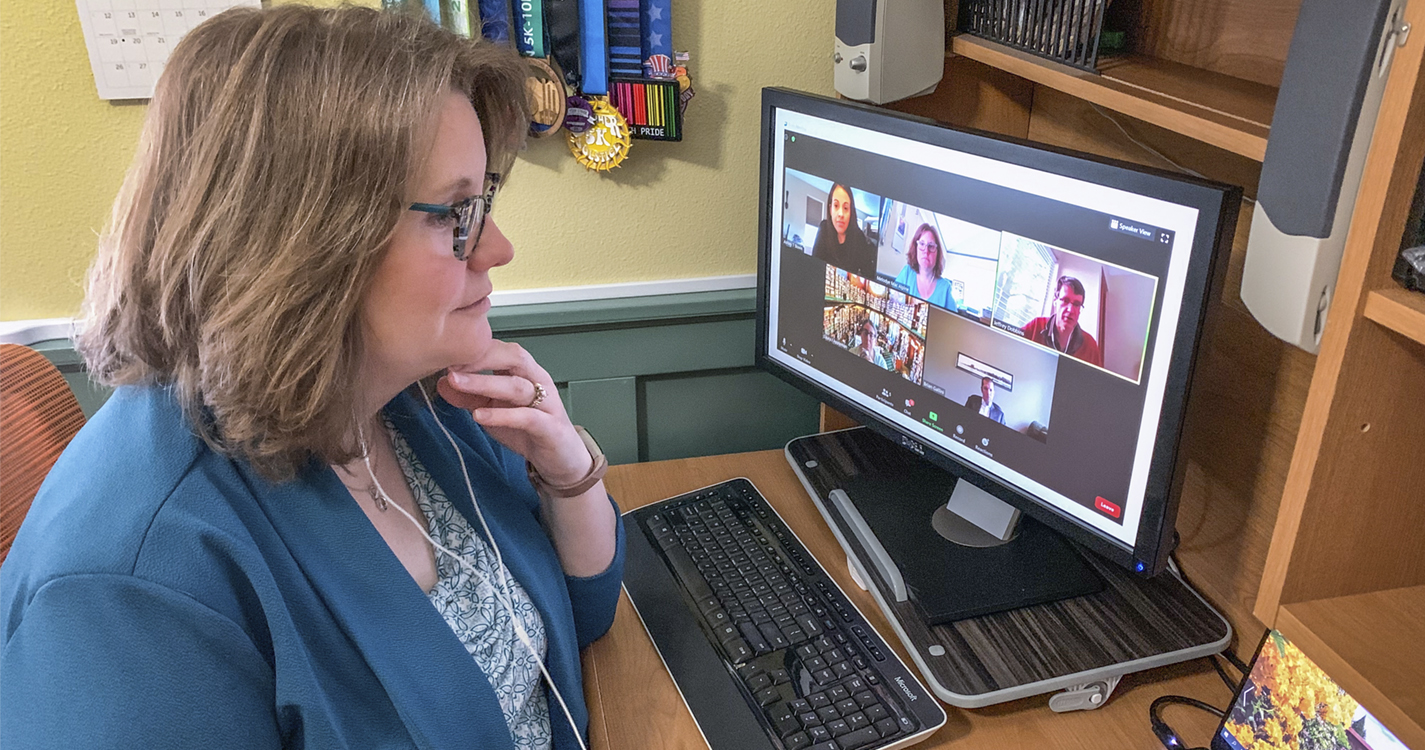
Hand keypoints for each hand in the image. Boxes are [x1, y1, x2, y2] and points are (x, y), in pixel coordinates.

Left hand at [436, 340, 592, 486]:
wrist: (560, 459)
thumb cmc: (529, 429)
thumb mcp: (494, 410)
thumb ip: (470, 397)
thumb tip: (442, 383)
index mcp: (525, 372)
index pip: (500, 349)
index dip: (474, 350)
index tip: (445, 355)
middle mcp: (538, 381)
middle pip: (514, 358)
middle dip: (481, 358)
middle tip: (451, 365)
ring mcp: (547, 403)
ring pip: (517, 386)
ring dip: (484, 383)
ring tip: (457, 384)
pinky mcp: (551, 427)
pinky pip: (526, 417)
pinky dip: (502, 414)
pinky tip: (479, 415)